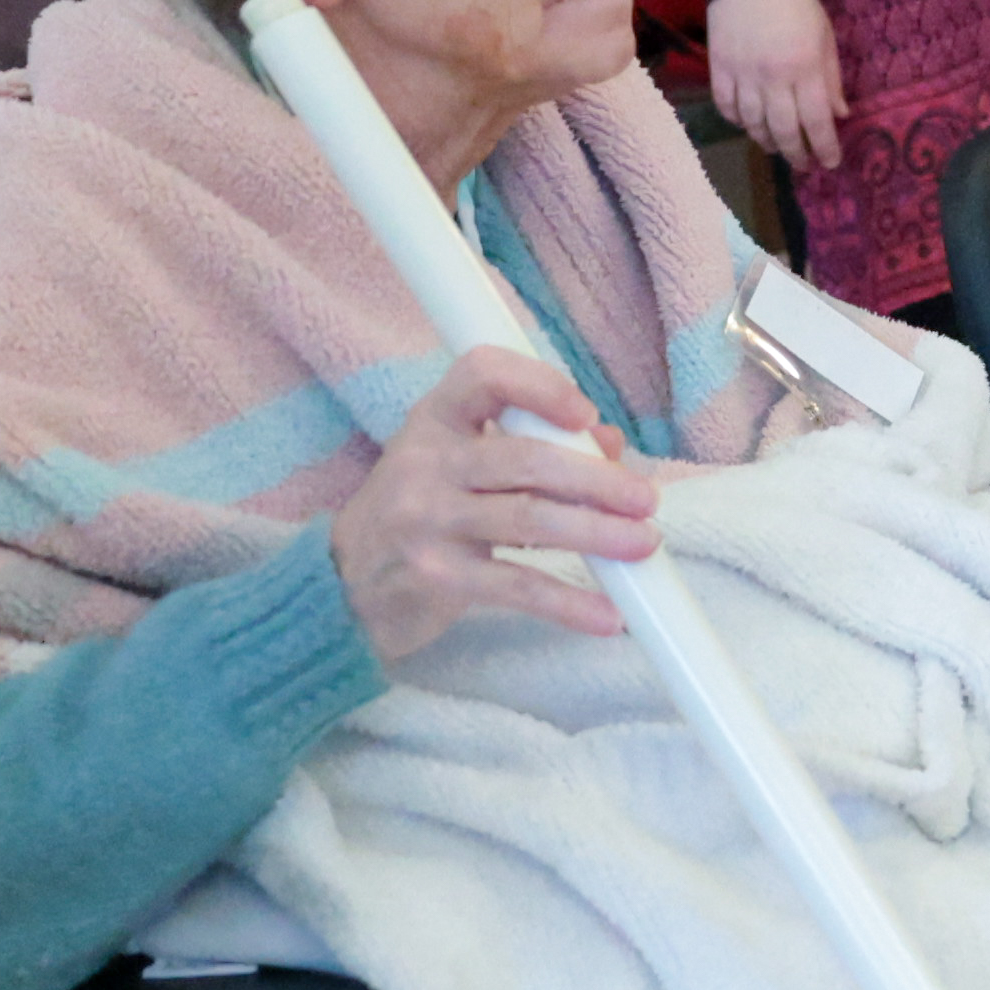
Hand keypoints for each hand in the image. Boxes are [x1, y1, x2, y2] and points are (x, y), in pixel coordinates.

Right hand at [330, 346, 663, 659]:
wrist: (343, 584)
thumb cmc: (419, 511)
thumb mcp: (459, 464)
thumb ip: (529, 446)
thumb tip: (610, 446)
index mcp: (435, 419)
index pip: (483, 374)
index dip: (540, 385)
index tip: (586, 414)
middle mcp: (426, 462)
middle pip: (525, 458)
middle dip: (596, 479)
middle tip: (645, 499)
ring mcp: (427, 520)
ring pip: (529, 519)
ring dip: (597, 533)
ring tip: (643, 545)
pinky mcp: (436, 577)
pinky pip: (516, 587)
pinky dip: (569, 603)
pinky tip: (609, 616)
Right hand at [703, 0, 847, 167]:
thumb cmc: (796, 4)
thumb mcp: (825, 37)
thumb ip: (832, 78)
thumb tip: (840, 114)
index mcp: (805, 68)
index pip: (817, 120)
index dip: (825, 147)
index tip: (830, 163)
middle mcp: (774, 77)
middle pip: (784, 131)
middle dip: (797, 154)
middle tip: (804, 165)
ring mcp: (743, 74)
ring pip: (753, 124)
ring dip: (767, 141)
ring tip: (777, 147)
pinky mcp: (720, 68)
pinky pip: (727, 107)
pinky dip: (738, 121)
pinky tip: (749, 124)